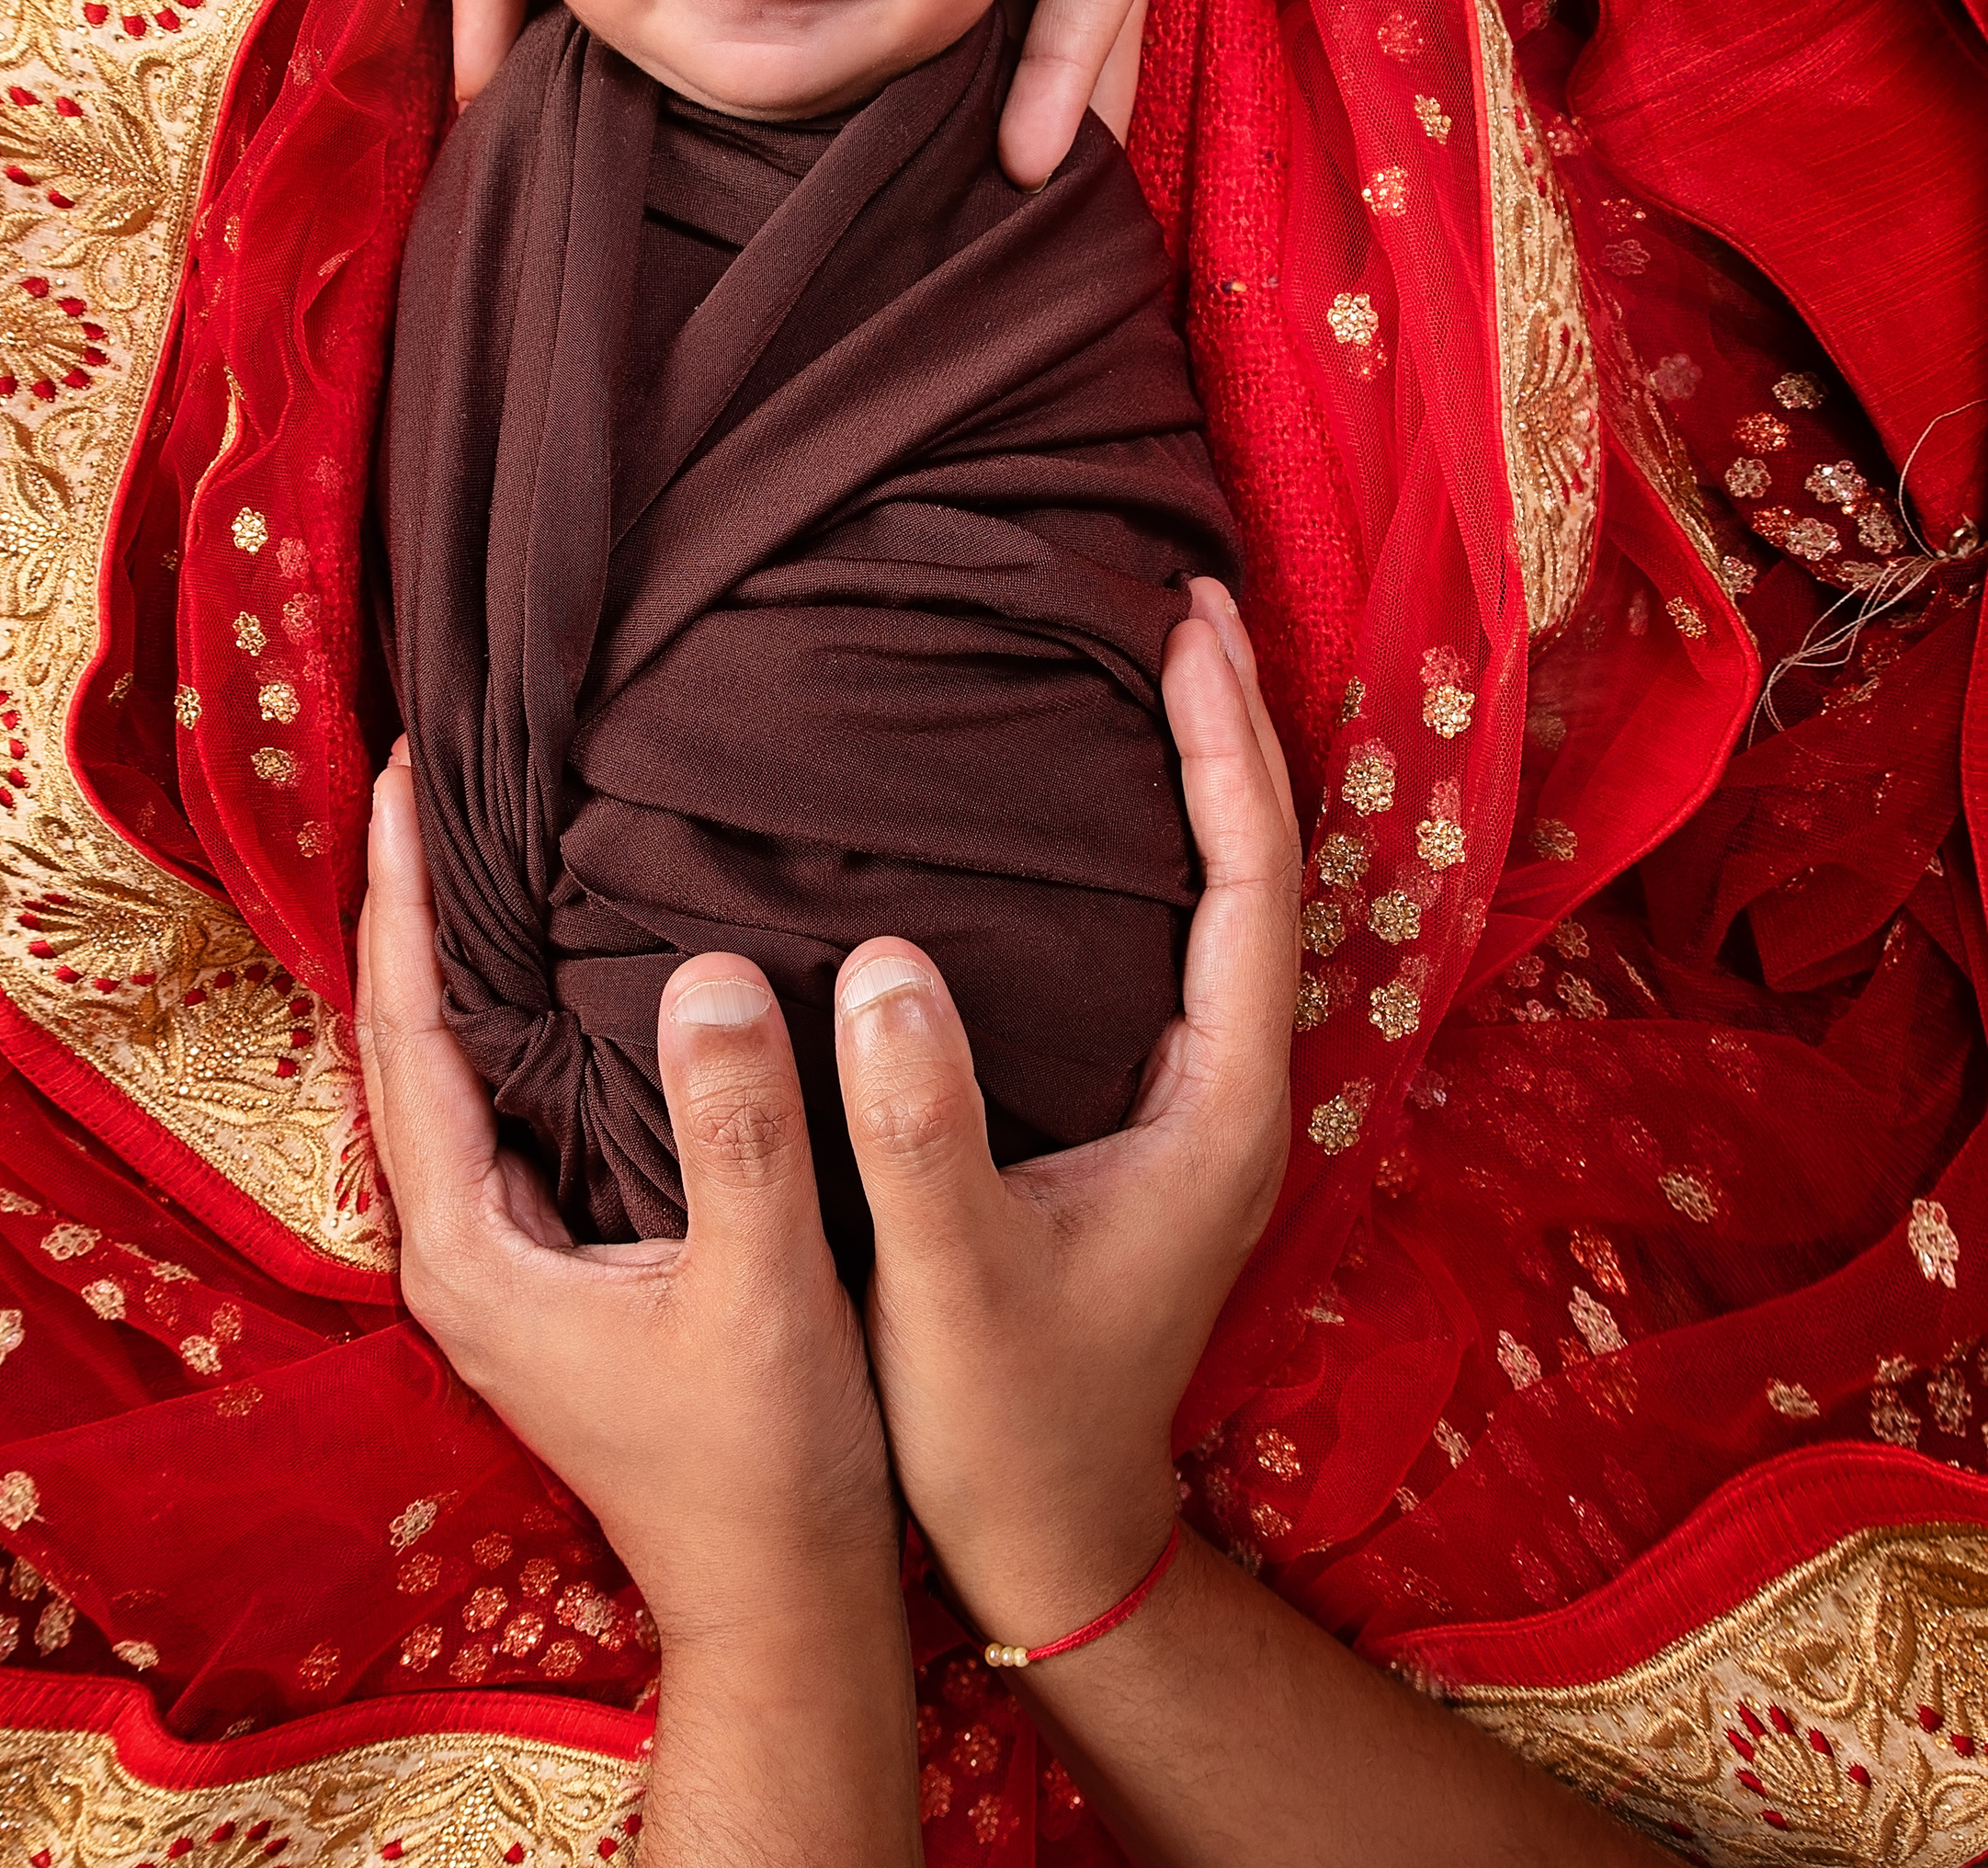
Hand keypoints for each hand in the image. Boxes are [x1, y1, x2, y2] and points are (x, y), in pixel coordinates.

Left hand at [352, 740, 898, 1661]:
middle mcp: (458, 1250)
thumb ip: (739, 1134)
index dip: (402, 897)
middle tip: (428, 772)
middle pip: (403, 1041)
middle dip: (408, 904)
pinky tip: (546, 970)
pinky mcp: (548, 1270)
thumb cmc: (776, 1466)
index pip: (407, 1034)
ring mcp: (498, 1263)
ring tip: (471, 839)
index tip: (407, 773)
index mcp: (473, 1248)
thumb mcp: (765, 1293)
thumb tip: (706, 970)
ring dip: (448, 956)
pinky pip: (499, 1106)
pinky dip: (504, 1019)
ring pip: (445, 1074)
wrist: (784, 1604)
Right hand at [832, 579, 1300, 1644]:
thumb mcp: (948, 1281)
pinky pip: (1170, 946)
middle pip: (1259, 869)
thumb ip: (920, 1127)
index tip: (1185, 626)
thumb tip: (885, 959)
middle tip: (1181, 601)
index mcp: (1221, 1105)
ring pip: (1221, 904)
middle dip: (1229, 731)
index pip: (1251, 881)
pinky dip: (1149, 853)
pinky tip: (1087, 822)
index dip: (1225, 746)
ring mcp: (1199, 1108)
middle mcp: (1234, 1090)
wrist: (1055, 1543)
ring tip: (1148, 671)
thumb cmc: (1003, 1424)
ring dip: (1197, 783)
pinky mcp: (1152, 1124)